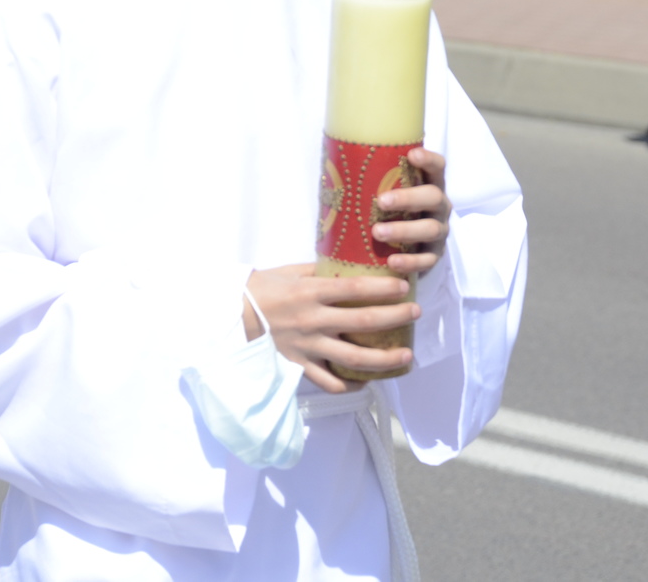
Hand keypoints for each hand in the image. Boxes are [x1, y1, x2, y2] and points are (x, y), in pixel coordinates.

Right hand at [245, 264, 419, 392]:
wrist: (231, 315)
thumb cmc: (261, 289)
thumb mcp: (291, 271)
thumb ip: (320, 270)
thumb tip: (347, 263)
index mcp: (311, 292)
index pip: (355, 289)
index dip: (383, 288)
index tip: (404, 286)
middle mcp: (313, 320)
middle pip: (363, 321)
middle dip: (395, 317)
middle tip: (416, 313)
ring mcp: (308, 346)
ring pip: (353, 358)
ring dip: (384, 358)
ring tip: (406, 357)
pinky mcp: (299, 365)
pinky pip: (329, 382)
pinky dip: (350, 385)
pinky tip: (366, 382)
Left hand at [372, 147, 451, 276]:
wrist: (401, 247)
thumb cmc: (387, 211)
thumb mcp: (385, 193)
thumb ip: (371, 181)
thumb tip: (329, 165)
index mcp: (429, 185)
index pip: (437, 167)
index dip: (428, 159)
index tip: (412, 155)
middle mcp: (439, 207)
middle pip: (434, 197)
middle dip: (408, 198)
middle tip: (381, 201)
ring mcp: (439, 232)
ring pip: (430, 229)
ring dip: (404, 230)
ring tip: (377, 232)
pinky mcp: (434, 256)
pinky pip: (427, 260)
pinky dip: (410, 261)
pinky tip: (392, 261)